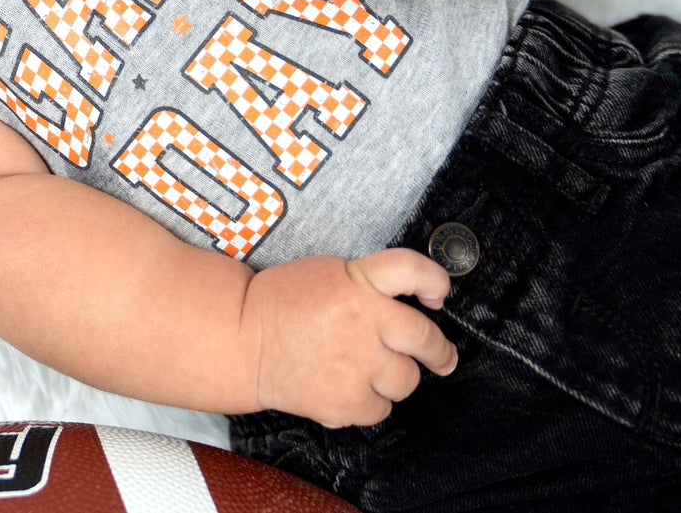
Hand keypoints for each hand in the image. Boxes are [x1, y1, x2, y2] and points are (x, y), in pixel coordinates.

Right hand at [240, 249, 456, 427]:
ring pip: (407, 380)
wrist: (241, 340)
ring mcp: (356, 366)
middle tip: (440, 355)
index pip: (413, 271)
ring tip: (368, 369)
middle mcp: (362, 322)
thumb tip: (416, 302)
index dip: (436, 282)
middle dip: (438, 350)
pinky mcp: (345, 403)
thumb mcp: (327, 272)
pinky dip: (369, 401)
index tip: (438, 295)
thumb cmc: (282, 304)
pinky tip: (347, 386)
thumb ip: (370, 284)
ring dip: (394, 376)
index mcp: (356, 282)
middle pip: (426, 339)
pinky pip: (381, 409)